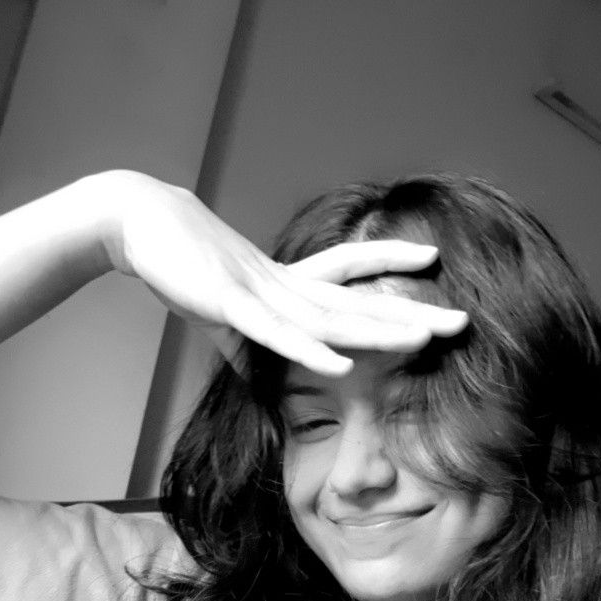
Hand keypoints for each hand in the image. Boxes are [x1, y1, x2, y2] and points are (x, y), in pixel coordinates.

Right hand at [102, 171, 467, 375]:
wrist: (137, 225)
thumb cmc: (181, 263)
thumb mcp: (221, 313)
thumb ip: (245, 346)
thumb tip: (257, 376)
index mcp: (287, 282)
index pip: (351, 269)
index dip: (390, 263)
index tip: (431, 260)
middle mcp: (286, 285)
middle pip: (361, 302)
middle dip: (412, 313)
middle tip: (463, 323)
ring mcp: (263, 295)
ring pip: (331, 318)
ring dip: (378, 331)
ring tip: (424, 338)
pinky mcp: (231, 308)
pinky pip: (277, 337)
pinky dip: (310, 351)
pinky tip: (342, 365)